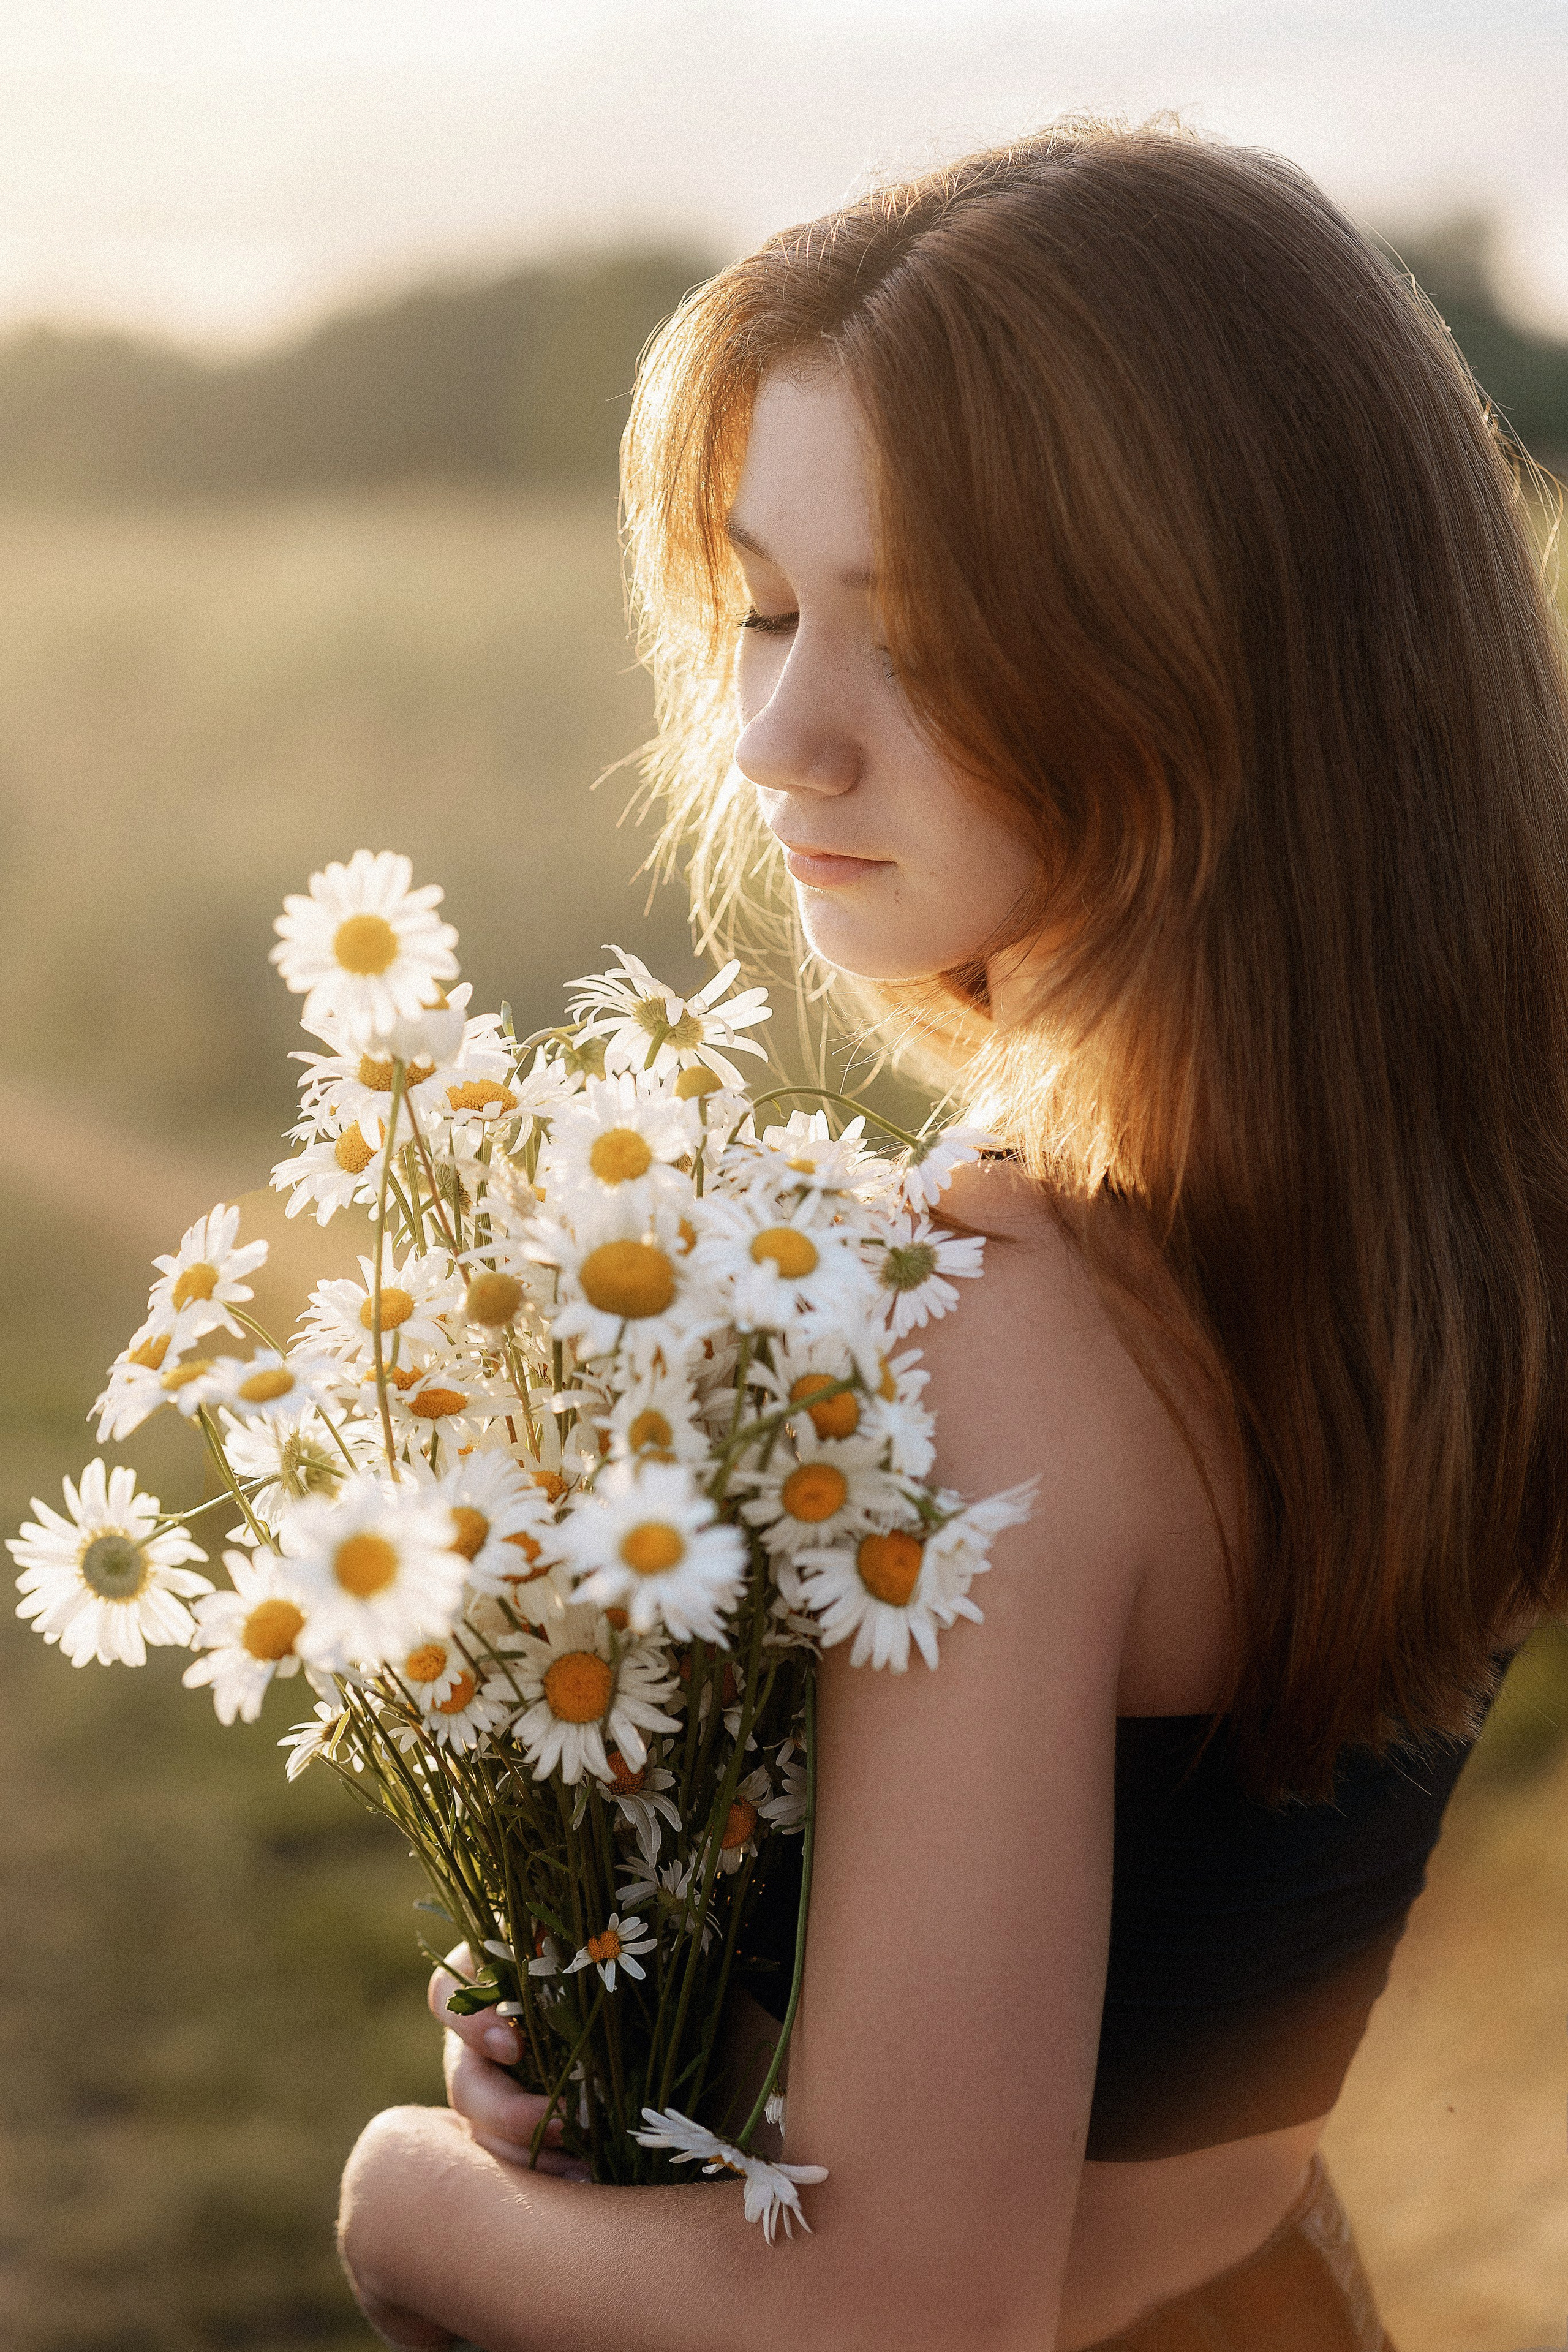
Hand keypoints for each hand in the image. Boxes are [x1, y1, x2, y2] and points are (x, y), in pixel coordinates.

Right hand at [429, 1946, 592, 2179]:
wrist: (626, 1982)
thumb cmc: (601, 1944)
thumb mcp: (582, 1927)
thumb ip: (563, 1928)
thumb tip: (561, 1933)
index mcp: (484, 1978)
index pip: (449, 1994)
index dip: (471, 2022)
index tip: (513, 2044)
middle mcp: (479, 2041)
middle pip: (465, 2085)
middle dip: (507, 2112)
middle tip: (560, 2124)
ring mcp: (495, 2089)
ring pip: (485, 2135)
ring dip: (528, 2155)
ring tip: (582, 2170)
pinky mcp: (519, 2128)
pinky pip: (517, 2160)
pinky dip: (548, 2173)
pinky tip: (587, 2180)